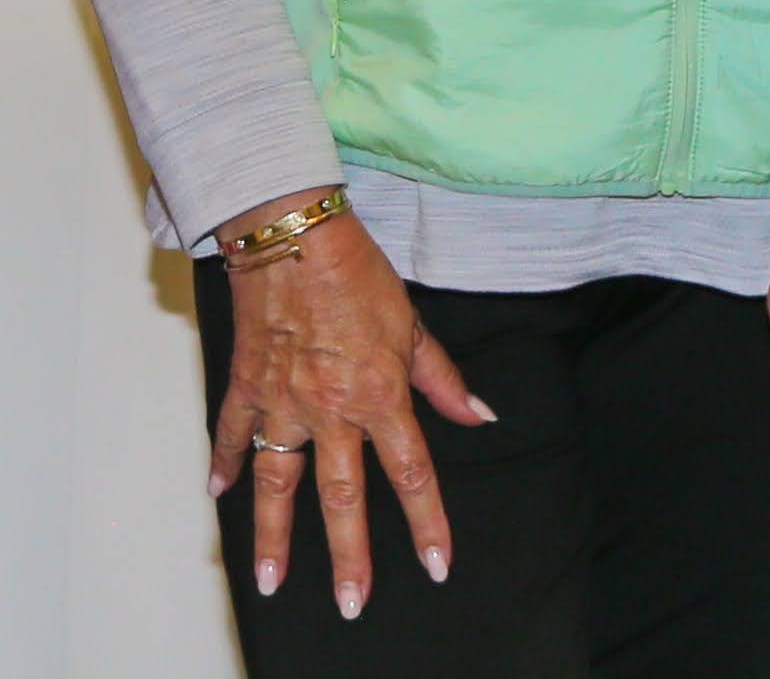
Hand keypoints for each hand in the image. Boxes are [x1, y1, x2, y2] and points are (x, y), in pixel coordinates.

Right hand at [206, 199, 494, 618]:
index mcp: (379, 393)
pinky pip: (232, 436)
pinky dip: (224, 465)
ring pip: (278, 484)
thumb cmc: (359, 272)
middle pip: (343, 497)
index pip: (411, 471)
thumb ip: (442, 378)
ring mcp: (283, 403)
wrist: (295, 235)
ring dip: (274, 538)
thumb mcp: (413, 323)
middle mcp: (331, 409)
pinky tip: (218, 496)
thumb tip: (480, 416)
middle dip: (348, 556)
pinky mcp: (247, 388)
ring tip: (271, 583)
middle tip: (352, 605)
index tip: (437, 565)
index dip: (427, 522)